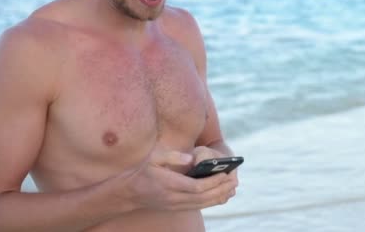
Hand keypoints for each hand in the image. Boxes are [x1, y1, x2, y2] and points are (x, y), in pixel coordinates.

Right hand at [119, 145, 237, 210]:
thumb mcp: (154, 157)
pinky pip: (197, 206)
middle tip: (234, 180)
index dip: (212, 182)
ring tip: (232, 188)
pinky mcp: (176, 208)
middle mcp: (173, 197)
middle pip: (202, 197)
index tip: (224, 173)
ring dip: (219, 197)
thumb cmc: (143, 171)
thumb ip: (173, 156)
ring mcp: (175, 205)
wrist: (130, 192)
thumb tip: (192, 158)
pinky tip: (221, 195)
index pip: (196, 186)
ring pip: (202, 204)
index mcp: (169, 184)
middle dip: (220, 189)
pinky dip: (211, 202)